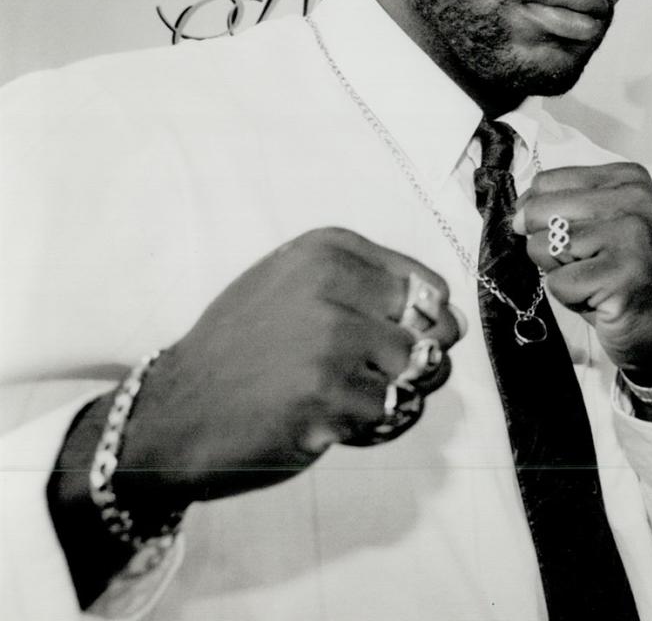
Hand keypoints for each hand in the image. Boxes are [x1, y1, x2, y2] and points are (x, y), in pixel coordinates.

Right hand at [118, 228, 461, 510]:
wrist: (172, 414)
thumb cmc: (244, 352)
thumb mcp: (295, 287)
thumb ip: (372, 290)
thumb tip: (452, 321)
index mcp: (327, 249)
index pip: (428, 287)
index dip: (422, 324)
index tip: (384, 339)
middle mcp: (331, 285)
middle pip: (432, 330)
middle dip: (413, 362)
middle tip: (359, 375)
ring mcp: (330, 341)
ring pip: (418, 374)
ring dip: (392, 397)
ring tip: (337, 396)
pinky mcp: (328, 396)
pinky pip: (391, 414)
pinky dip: (369, 427)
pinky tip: (323, 421)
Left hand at [513, 163, 651, 384]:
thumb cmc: (616, 274)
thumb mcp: (592, 226)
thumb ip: (557, 207)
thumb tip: (516, 217)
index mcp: (627, 178)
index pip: (545, 183)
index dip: (544, 217)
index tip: (581, 238)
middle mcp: (634, 199)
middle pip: (539, 210)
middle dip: (548, 245)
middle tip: (586, 263)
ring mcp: (631, 236)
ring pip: (544, 246)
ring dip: (559, 272)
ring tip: (593, 279)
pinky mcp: (622, 274)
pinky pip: (557, 282)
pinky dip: (569, 297)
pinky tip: (598, 297)